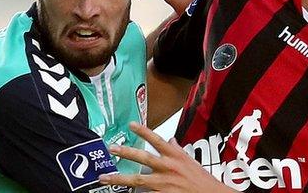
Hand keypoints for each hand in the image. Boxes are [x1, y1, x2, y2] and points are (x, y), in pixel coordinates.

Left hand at [99, 122, 235, 192]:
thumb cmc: (202, 181)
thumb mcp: (191, 161)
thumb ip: (178, 151)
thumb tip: (171, 141)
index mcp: (176, 156)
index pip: (157, 140)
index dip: (144, 131)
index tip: (131, 124)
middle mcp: (168, 168)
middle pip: (143, 157)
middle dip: (125, 152)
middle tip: (111, 148)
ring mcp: (164, 184)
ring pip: (137, 179)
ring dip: (119, 178)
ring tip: (104, 177)